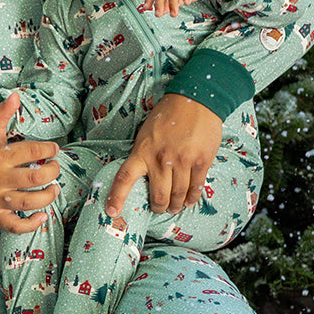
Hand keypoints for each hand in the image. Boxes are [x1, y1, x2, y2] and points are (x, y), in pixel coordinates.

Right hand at [0, 92, 59, 231]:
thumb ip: (1, 114)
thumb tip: (15, 95)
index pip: (32, 151)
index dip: (49, 150)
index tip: (54, 150)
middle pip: (36, 177)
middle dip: (53, 172)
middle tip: (55, 168)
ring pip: (31, 202)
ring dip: (49, 196)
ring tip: (54, 189)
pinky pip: (16, 225)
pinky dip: (32, 224)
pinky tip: (42, 216)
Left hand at [106, 94, 222, 216]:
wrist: (196, 100)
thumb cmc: (168, 115)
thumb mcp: (146, 134)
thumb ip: (144, 154)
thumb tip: (143, 177)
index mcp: (142, 151)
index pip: (124, 178)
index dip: (117, 197)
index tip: (111, 212)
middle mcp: (160, 160)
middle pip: (158, 196)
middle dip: (158, 207)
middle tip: (159, 209)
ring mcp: (182, 162)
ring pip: (178, 195)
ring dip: (176, 205)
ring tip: (175, 207)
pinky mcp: (201, 162)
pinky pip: (196, 188)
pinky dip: (192, 198)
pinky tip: (189, 201)